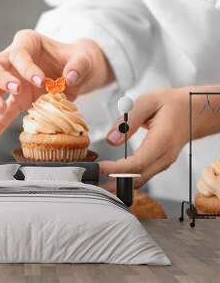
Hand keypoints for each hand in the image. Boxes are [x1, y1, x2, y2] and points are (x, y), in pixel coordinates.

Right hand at [0, 29, 113, 141]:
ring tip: (1, 110)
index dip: (27, 66)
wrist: (79, 73)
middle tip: (15, 89)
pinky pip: (3, 112)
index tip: (41, 80)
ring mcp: (12, 80)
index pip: (19, 52)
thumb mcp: (84, 59)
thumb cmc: (77, 60)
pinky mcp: (17, 99)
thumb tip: (70, 78)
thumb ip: (79, 65)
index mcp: (28, 42)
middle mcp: (13, 60)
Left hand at [100, 85, 219, 190]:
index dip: (117, 169)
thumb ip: (128, 120)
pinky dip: (125, 180)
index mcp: (162, 140)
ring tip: (96, 184)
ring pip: (139, 181)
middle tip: (92, 182)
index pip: (138, 163)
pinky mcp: (158, 165)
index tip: (100, 168)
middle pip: (137, 178)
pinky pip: (141, 177)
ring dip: (118, 185)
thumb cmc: (171, 104)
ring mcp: (162, 163)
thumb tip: (112, 139)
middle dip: (114, 183)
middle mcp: (164, 156)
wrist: (193, 112)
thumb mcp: (148, 101)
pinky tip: (109, 179)